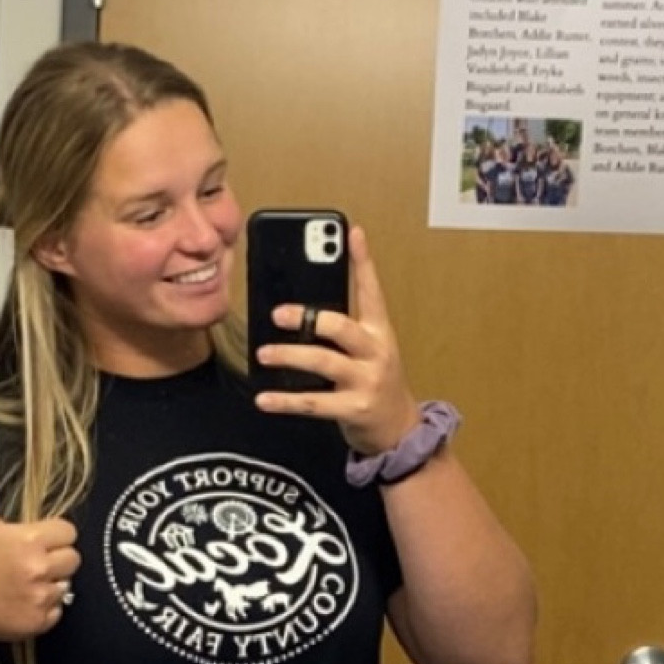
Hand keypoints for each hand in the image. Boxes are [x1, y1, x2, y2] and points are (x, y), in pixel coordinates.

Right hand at [0, 462, 80, 647]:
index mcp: (28, 540)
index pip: (68, 532)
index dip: (55, 536)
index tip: (38, 541)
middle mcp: (38, 568)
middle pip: (73, 558)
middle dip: (56, 559)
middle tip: (32, 563)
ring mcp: (40, 597)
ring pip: (66, 584)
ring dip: (51, 584)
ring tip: (26, 583)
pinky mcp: (39, 622)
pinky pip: (58, 610)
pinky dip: (45, 608)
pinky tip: (23, 602)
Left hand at [253, 226, 420, 455]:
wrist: (399, 430)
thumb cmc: (375, 382)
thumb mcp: (368, 350)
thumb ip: (342, 330)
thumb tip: (297, 312)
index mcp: (379, 332)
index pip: (371, 291)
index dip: (362, 261)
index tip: (350, 233)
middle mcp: (375, 352)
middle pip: (341, 327)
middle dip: (308, 318)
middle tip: (277, 314)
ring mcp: (366, 381)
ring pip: (323, 362)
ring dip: (290, 357)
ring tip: (263, 354)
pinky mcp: (353, 409)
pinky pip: (314, 404)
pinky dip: (285, 401)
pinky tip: (264, 398)